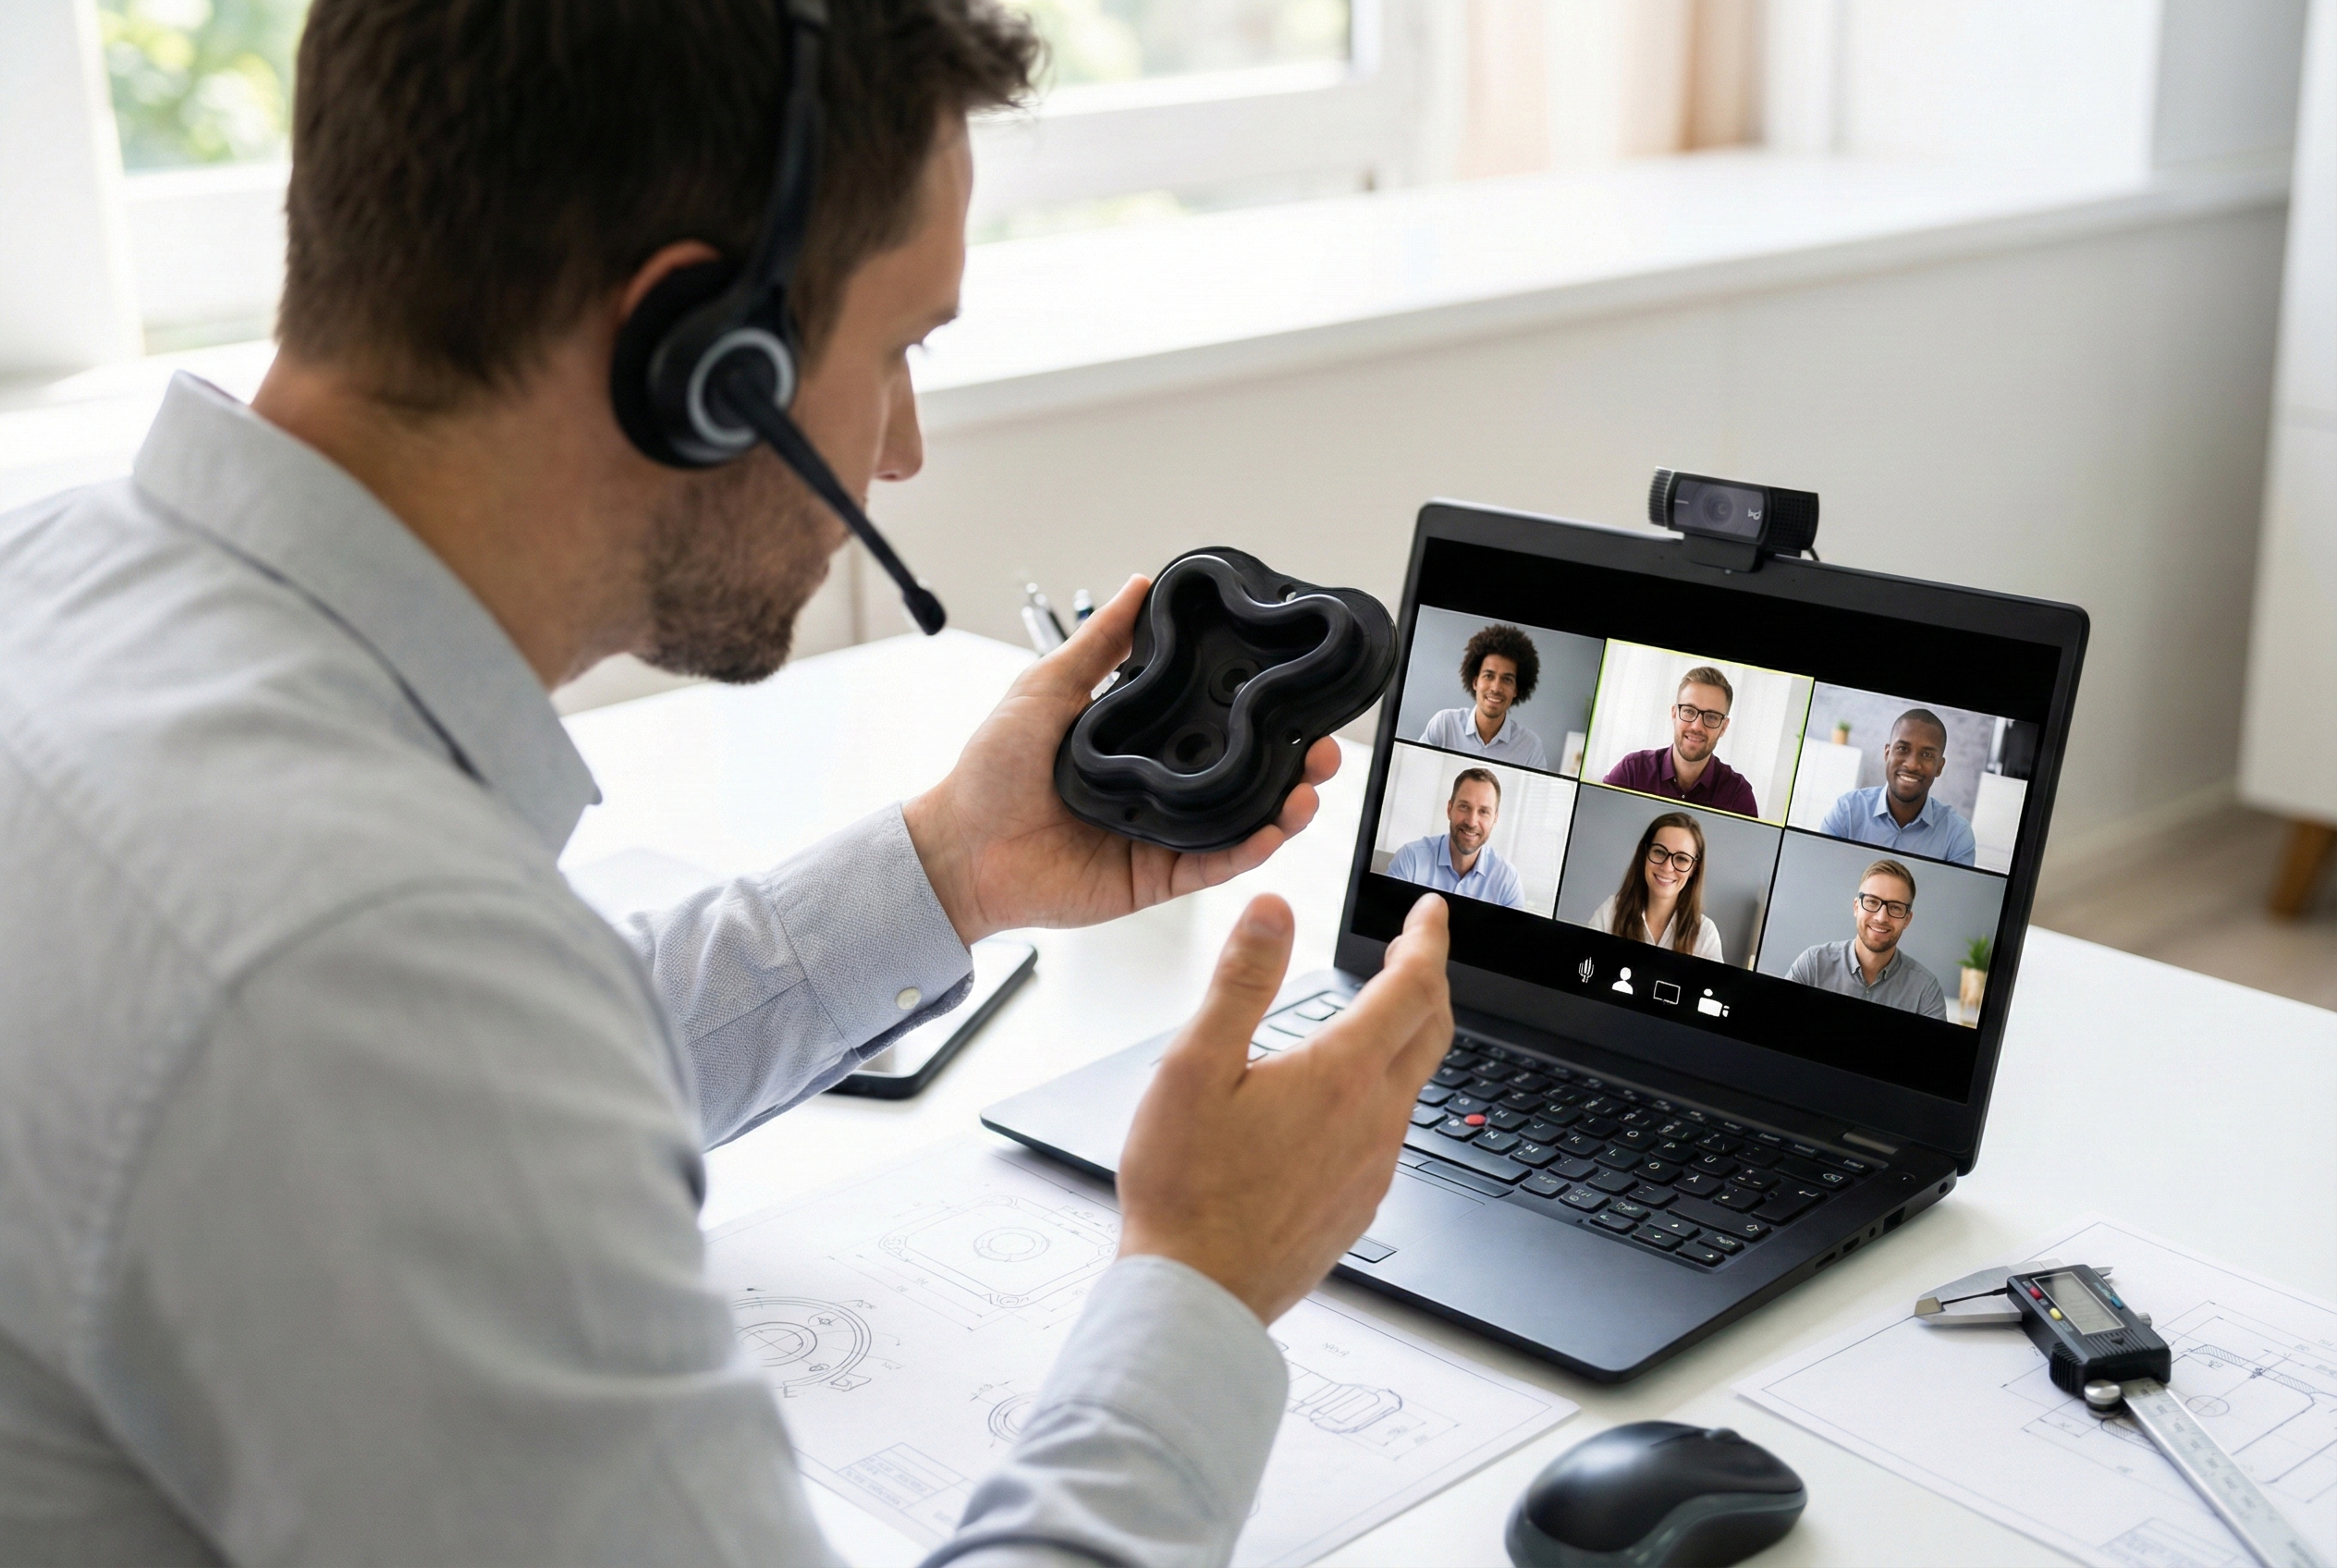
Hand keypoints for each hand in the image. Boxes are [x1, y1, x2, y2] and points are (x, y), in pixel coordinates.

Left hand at [902, 576, 1342, 943]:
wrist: (957, 847)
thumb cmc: (990, 773)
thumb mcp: (1047, 688)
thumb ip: (1100, 644)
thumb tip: (1140, 585)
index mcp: (1142, 745)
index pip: (1217, 727)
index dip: (1263, 713)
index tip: (1298, 691)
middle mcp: (1160, 790)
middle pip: (1246, 777)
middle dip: (1296, 764)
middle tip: (1325, 745)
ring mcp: (1162, 837)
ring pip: (1241, 823)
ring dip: (1285, 807)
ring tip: (1310, 785)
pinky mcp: (1154, 879)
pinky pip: (1211, 865)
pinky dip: (1246, 849)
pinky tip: (1271, 829)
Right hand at [1115, 892, 1451, 1324]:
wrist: (1198, 1295)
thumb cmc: (1186, 1187)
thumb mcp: (1194, 1065)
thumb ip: (1241, 980)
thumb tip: (1273, 909)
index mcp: (1342, 1075)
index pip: (1412, 986)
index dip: (1426, 938)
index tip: (1429, 911)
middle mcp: (1375, 1120)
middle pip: (1432, 1032)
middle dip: (1428, 979)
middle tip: (1413, 948)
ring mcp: (1374, 1167)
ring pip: (1411, 1084)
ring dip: (1404, 1037)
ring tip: (1371, 1016)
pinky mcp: (1360, 1204)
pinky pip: (1387, 1133)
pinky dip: (1379, 1092)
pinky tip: (1338, 1100)